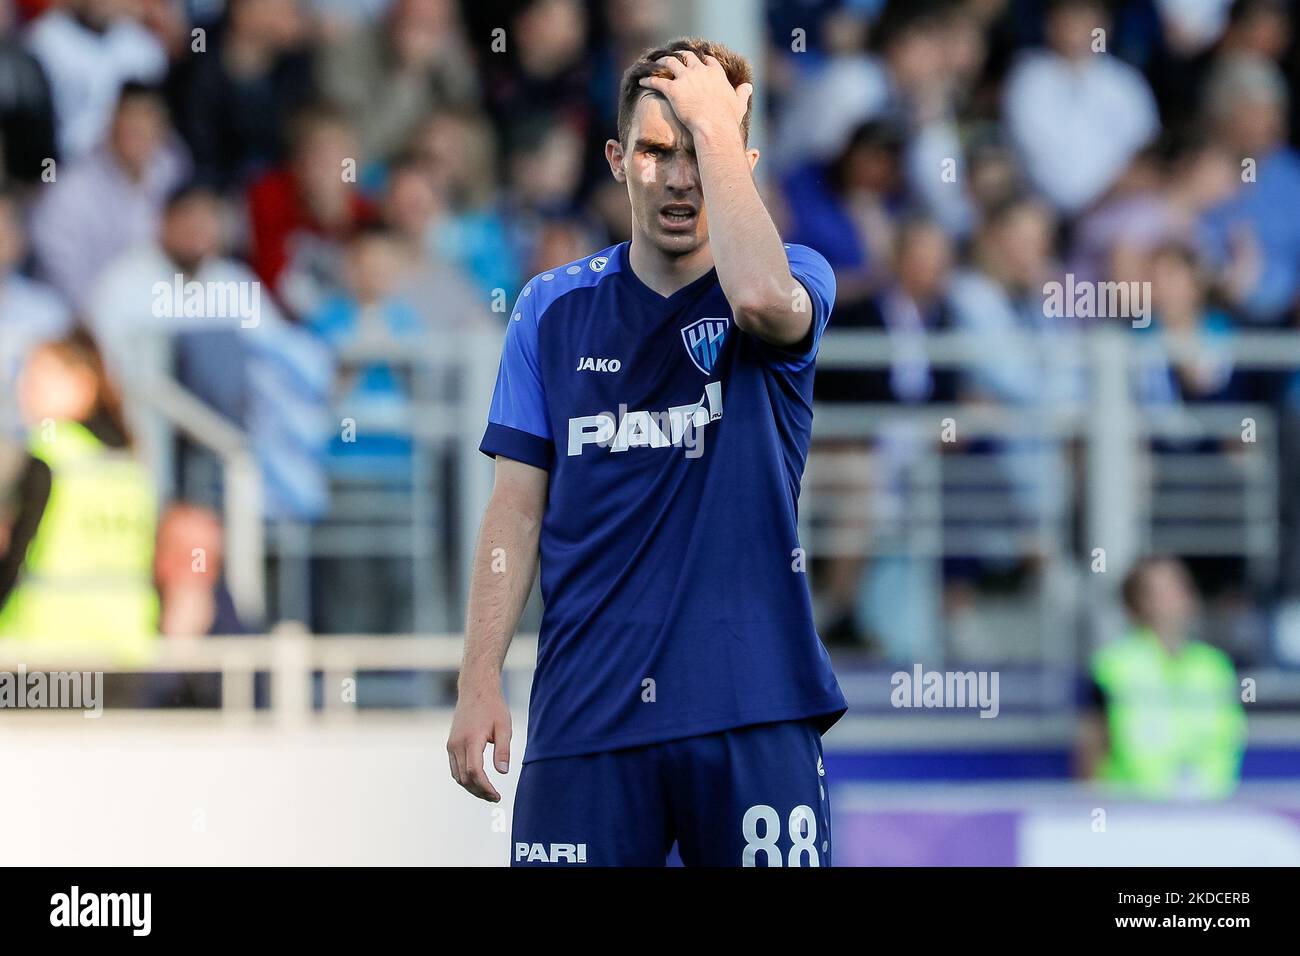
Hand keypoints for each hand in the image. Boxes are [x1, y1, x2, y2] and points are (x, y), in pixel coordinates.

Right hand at [447, 676, 511, 801]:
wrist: (476, 690)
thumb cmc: (493, 707)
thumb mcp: (504, 726)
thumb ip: (503, 750)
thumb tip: (502, 772)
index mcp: (471, 739)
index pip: (475, 772)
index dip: (485, 787)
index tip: (497, 795)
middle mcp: (457, 744)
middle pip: (465, 778)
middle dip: (479, 791)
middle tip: (495, 797)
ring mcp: (451, 745)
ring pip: (457, 776)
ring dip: (471, 787)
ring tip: (488, 793)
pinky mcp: (450, 744)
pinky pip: (455, 768)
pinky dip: (465, 778)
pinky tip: (478, 781)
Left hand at [638, 51, 751, 141]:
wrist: (714, 127)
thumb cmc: (728, 119)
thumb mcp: (739, 104)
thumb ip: (742, 93)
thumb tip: (748, 86)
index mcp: (716, 73)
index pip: (708, 61)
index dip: (702, 60)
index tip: (698, 61)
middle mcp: (700, 71)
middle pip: (687, 57)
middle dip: (680, 56)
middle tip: (673, 59)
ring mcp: (685, 79)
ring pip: (670, 63)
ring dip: (661, 63)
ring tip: (655, 65)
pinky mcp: (673, 89)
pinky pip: (657, 81)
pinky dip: (648, 80)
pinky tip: (642, 80)